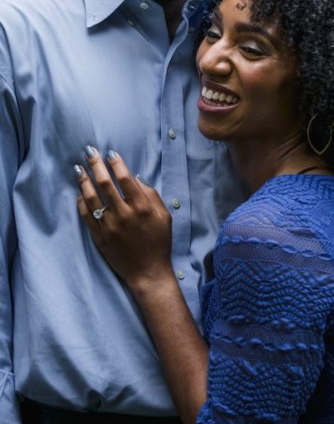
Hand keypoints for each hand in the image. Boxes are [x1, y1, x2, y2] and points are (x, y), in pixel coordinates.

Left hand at [75, 147, 172, 291]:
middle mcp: (124, 214)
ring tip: (78, 169)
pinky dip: (81, 202)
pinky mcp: (99, 236)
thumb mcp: (165, 217)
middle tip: (89, 152)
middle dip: (96, 166)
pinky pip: (86, 216)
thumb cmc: (159, 243)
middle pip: (105, 184)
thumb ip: (152, 196)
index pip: (125, 179)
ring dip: (84, 181)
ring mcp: (109, 226)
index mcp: (142, 208)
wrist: (148, 271)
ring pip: (92, 198)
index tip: (109, 153)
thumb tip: (136, 179)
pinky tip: (79, 193)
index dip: (116, 164)